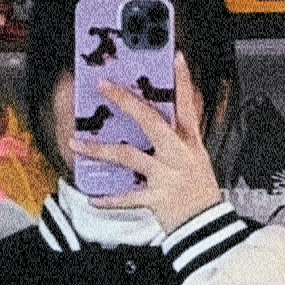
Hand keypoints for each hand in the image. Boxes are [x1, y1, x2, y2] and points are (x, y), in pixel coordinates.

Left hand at [70, 50, 221, 231]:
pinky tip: (93, 197)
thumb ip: (179, 139)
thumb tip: (157, 122)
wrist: (207, 226)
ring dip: (99, 149)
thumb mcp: (197, 159)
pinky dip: (109, 199)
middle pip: (149, 121)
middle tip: (104, 86)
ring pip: (128, 155)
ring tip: (77, 143)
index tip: (175, 58)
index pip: (187, 106)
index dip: (183, 81)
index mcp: (189, 142)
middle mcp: (177, 154)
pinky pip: (127, 196)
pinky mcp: (156, 198)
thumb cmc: (201, 192)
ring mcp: (165, 175)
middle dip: (125, 101)